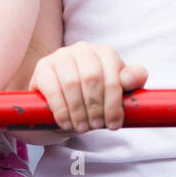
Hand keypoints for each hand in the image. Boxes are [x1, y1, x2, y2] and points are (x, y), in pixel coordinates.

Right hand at [30, 43, 148, 131]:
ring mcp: (61, 56)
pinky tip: (66, 122)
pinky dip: (61, 110)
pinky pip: (53, 89)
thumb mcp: (117, 92)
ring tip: (82, 127)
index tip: (113, 124)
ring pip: (72, 83)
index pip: (114, 77)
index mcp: (105, 53)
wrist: (63, 105)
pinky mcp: (43, 67)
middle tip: (95, 126)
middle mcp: (83, 49)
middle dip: (96, 107)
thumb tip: (131, 77)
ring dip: (78, 111)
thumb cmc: (94, 97)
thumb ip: (132, 81)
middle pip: (92, 79)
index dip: (114, 104)